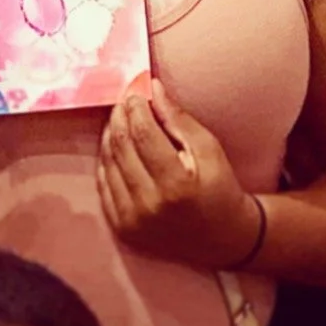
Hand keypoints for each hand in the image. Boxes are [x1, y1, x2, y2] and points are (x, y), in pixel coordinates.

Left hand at [96, 80, 260, 269]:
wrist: (222, 237)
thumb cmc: (220, 188)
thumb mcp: (210, 149)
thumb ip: (179, 119)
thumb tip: (153, 89)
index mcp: (175, 185)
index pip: (143, 134)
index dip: (136, 106)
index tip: (137, 88)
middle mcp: (148, 205)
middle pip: (122, 146)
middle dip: (120, 115)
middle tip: (125, 98)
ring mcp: (132, 220)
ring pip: (108, 163)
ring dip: (111, 134)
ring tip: (120, 117)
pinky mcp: (123, 228)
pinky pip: (104, 185)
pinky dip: (106, 160)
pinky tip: (115, 144)